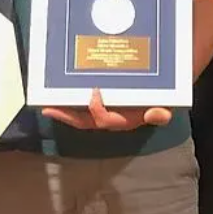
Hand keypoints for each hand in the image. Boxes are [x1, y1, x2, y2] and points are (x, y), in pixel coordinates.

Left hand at [41, 88, 171, 130]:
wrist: (162, 94)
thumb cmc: (161, 101)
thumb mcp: (164, 107)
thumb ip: (161, 114)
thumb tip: (157, 114)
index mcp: (123, 120)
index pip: (105, 120)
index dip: (97, 109)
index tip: (95, 92)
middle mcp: (110, 117)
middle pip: (84, 121)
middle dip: (66, 116)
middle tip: (49, 109)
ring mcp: (104, 111)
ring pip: (80, 114)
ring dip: (64, 110)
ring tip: (48, 104)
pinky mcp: (101, 102)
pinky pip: (83, 105)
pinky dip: (71, 101)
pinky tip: (59, 93)